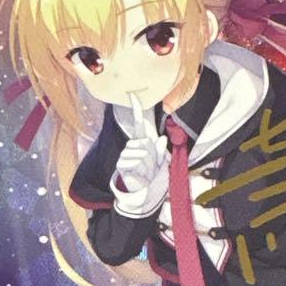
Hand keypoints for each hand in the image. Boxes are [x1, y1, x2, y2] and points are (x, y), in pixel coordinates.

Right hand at [111, 92, 169, 215]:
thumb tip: (162, 138)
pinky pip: (137, 160)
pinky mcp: (122, 162)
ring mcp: (126, 153)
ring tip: (145, 172)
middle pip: (147, 142)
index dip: (137, 109)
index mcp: (141, 142)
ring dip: (148, 164)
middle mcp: (132, 145)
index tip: (133, 94)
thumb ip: (160, 151)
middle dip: (153, 155)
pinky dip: (142, 169)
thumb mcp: (159, 163)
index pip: (139, 123)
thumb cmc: (151, 176)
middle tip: (150, 167)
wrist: (142, 192)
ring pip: (143, 152)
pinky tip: (138, 174)